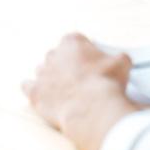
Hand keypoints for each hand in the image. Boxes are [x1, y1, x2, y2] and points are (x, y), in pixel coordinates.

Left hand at [22, 34, 139, 149]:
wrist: (93, 108)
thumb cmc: (107, 83)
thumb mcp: (121, 63)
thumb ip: (117, 57)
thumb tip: (120, 61)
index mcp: (72, 42)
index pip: (75, 41)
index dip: (84, 51)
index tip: (90, 62)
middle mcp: (54, 54)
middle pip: (57, 55)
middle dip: (66, 64)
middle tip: (79, 78)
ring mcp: (42, 73)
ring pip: (43, 70)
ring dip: (50, 77)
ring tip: (63, 89)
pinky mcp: (35, 93)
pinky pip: (27, 86)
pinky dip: (32, 89)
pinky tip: (39, 93)